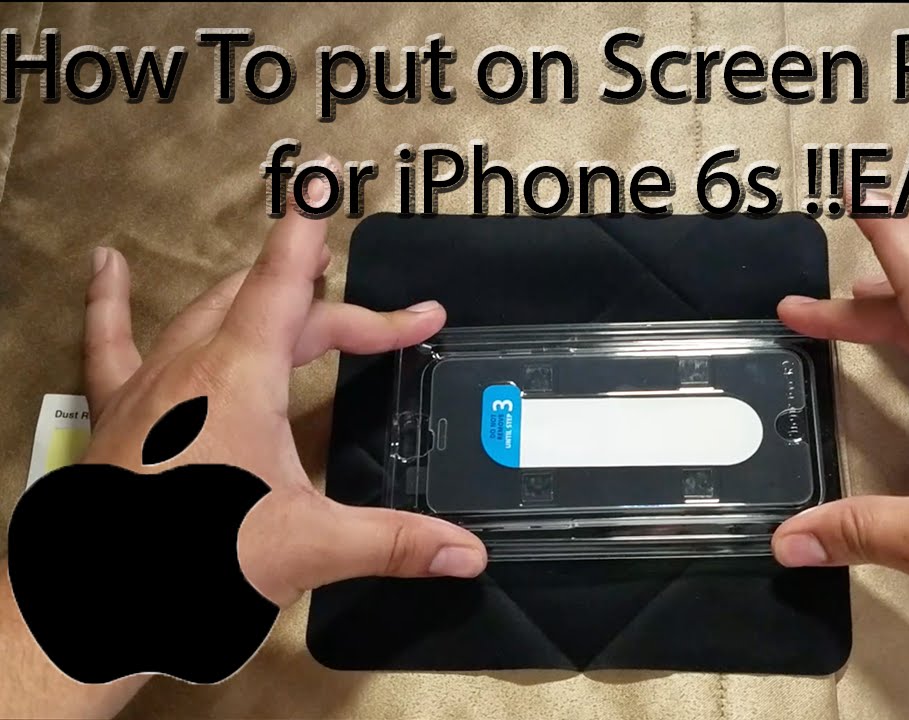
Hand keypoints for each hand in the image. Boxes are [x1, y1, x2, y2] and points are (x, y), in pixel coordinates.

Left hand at [81, 168, 487, 607]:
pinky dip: (111, 300)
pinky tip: (106, 264)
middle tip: (391, 328)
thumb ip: (395, 542)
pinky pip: (112, 339)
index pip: (289, 285)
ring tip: (294, 275)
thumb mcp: (309, 545)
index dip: (314, 232)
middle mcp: (194, 364)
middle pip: (272, 307)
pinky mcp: (122, 410)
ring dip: (256, 293)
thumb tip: (467, 552)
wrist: (98, 600)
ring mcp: (151, 383)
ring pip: (209, 310)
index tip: (327, 178)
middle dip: (337, 309)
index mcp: (241, 376)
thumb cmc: (194, 559)